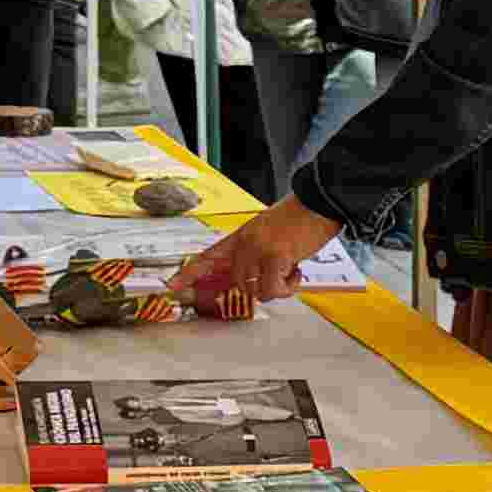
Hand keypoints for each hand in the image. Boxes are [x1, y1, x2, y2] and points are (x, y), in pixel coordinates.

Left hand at [174, 198, 347, 318]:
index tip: (172, 285)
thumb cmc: (301, 218)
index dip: (189, 272)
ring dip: (276, 289)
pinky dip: (287, 288)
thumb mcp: (271, 231)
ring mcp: (258, 249)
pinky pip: (273, 289)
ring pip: (254, 288)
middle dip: (259, 288)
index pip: (209, 255)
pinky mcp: (275, 257)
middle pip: (237, 281)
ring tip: (291, 273)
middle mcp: (245, 242)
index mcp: (242, 234)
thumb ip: (258, 250)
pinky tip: (296, 273)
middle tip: (281, 279)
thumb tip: (259, 276)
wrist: (319, 203)